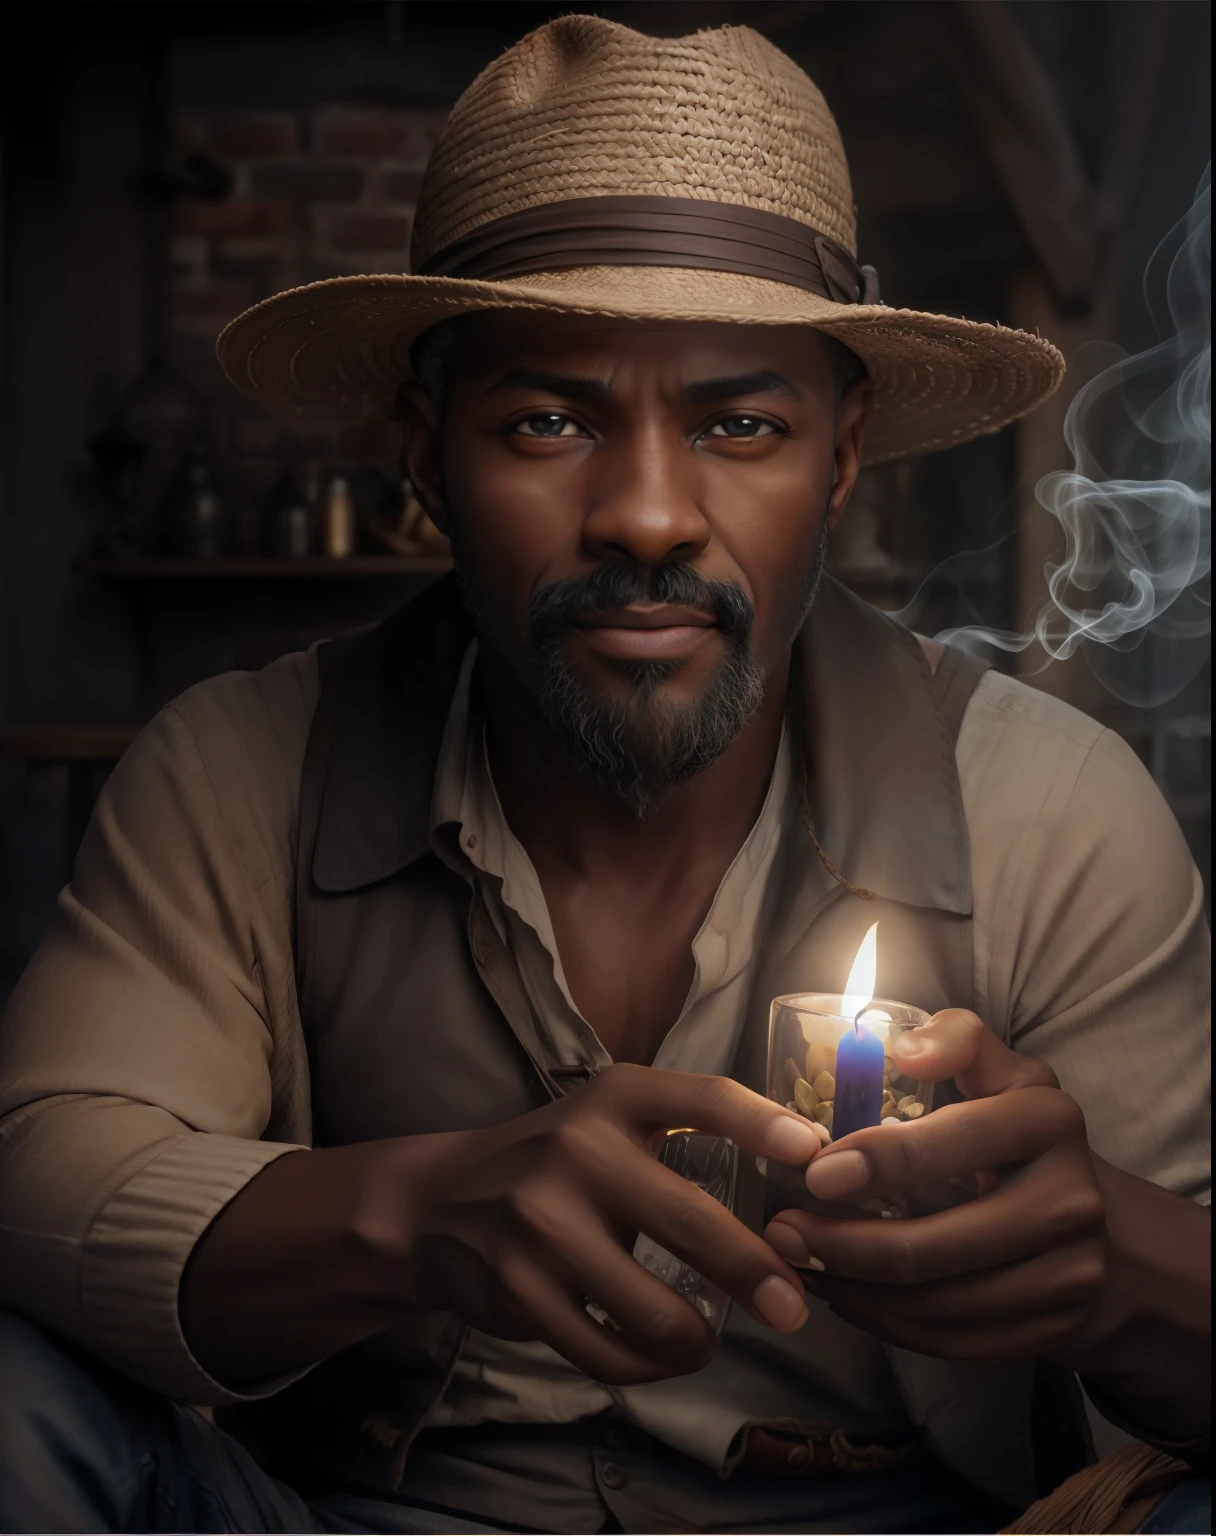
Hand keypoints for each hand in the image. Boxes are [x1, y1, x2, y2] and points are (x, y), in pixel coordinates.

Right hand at [370, 1064, 818, 1383]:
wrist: (439, 1204)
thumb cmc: (556, 1162)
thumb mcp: (609, 1122)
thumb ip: (685, 1139)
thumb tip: (796, 1194)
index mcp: (615, 1098)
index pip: (701, 1097)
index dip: (761, 1123)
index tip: (812, 1155)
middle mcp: (578, 1148)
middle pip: (692, 1220)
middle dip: (757, 1274)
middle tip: (793, 1309)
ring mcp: (541, 1220)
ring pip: (654, 1308)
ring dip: (696, 1340)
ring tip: (705, 1342)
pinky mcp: (518, 1289)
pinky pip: (607, 1350)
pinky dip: (646, 1365)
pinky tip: (655, 1356)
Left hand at [764, 1010, 1108, 1363]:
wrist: (1105, 1231)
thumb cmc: (1021, 1138)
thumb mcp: (1003, 1073)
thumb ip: (958, 1040)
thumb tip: (904, 1049)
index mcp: (1048, 1122)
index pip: (954, 1141)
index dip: (879, 1160)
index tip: (813, 1174)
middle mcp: (1069, 1201)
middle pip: (932, 1245)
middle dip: (842, 1244)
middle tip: (782, 1234)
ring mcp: (1068, 1275)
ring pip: (935, 1304)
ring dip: (854, 1290)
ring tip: (801, 1263)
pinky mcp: (1054, 1329)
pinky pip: (952, 1342)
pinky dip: (887, 1324)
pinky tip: (846, 1296)